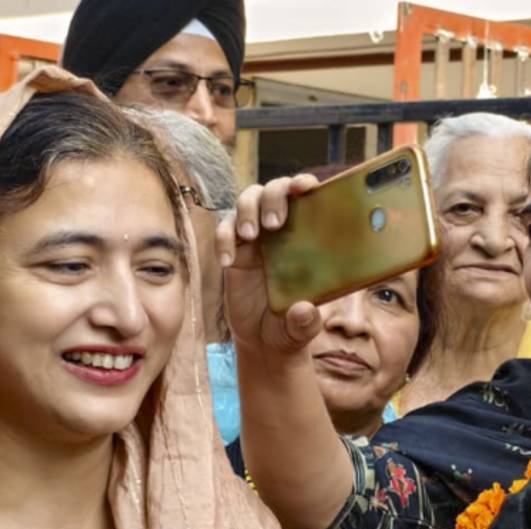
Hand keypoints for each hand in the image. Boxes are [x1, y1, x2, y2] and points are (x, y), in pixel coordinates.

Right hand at [215, 174, 323, 357]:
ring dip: (247, 211)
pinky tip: (225, 261)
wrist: (263, 341)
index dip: (305, 185)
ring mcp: (257, 237)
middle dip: (273, 197)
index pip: (307, 199)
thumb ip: (305, 322)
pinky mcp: (234, 249)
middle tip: (274, 224)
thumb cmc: (289, 327)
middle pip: (274, 190)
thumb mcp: (301, 330)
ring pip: (247, 200)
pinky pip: (224, 230)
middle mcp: (283, 230)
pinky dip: (223, 239)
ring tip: (249, 235)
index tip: (306, 187)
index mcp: (307, 238)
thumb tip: (305, 310)